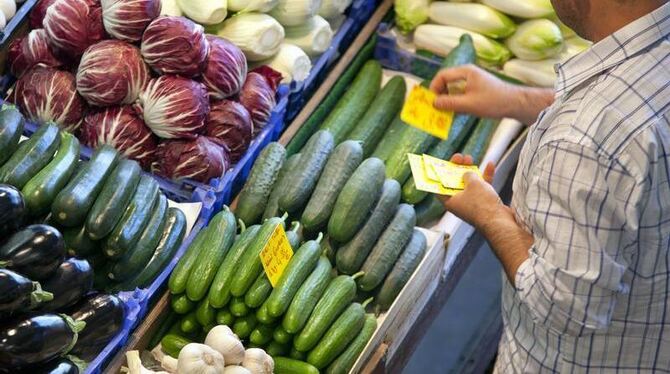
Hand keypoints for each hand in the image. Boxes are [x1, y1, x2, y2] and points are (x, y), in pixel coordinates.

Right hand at [430, 64, 554, 124]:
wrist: (515, 104)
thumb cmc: (494, 101)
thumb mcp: (469, 104)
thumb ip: (450, 103)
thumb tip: (434, 103)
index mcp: (466, 72)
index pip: (442, 76)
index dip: (434, 88)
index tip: (432, 101)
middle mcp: (468, 74)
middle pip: (446, 82)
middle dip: (440, 95)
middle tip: (437, 108)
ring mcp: (472, 82)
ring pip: (453, 89)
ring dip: (448, 100)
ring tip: (446, 112)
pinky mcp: (476, 89)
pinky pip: (460, 94)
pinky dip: (456, 102)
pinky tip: (457, 112)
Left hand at [438, 154, 512, 230]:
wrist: (499, 221)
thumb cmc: (482, 204)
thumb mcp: (472, 183)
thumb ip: (468, 174)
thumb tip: (468, 173)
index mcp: (450, 201)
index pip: (440, 187)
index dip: (440, 175)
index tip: (443, 165)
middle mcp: (459, 203)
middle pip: (456, 183)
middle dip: (457, 169)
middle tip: (459, 158)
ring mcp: (472, 203)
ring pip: (469, 184)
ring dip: (470, 171)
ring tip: (470, 158)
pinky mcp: (485, 203)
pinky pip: (483, 188)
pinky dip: (485, 177)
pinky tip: (490, 165)